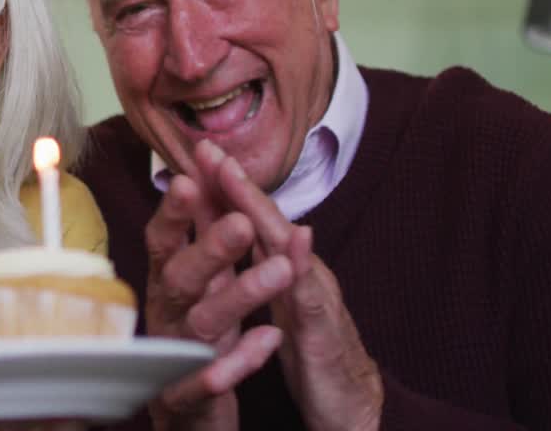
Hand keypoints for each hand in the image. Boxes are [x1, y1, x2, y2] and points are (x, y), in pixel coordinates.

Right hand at [143, 171, 294, 430]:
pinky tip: (266, 342)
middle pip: (180, 277)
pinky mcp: (185, 397)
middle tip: (242, 222)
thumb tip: (206, 172)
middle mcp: (166, 314)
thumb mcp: (203, 279)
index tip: (191, 178)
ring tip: (279, 271)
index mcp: (167, 283)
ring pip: (201, 323)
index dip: (173, 211)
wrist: (187, 412)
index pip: (163, 240)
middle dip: (209, 247)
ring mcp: (173, 355)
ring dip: (239, 296)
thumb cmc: (195, 333)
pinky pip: (207, 381)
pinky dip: (236, 363)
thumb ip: (204, 231)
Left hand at [193, 139, 382, 430]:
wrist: (352, 401)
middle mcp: (302, 271)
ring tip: (236, 180)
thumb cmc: (313, 346)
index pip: (251, 219)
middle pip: (266, 220)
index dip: (226, 185)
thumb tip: (234, 224)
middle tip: (211, 149)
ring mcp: (316, 297)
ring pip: (287, 248)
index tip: (198, 150)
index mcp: (284, 266)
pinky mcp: (324, 332)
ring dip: (262, 212)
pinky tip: (297, 242)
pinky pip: (310, 299)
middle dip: (238, 183)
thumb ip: (261, 261)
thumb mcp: (279, 298)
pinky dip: (302, 269)